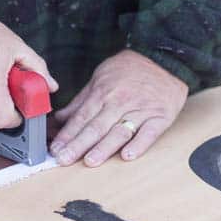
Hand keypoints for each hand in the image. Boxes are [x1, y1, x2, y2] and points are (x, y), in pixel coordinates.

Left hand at [50, 49, 187, 166]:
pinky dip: (139, 145)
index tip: (54, 149)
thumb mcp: (100, 76)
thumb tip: (60, 118)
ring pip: (119, 132)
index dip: (67, 135)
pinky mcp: (161, 116)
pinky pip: (149, 133)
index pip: (81, 117)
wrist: (165, 58)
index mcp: (103, 92)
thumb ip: (81, 100)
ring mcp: (141, 110)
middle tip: (63, 160)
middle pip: (96, 127)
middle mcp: (120, 102)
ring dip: (104, 148)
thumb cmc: (130, 69)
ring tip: (90, 161)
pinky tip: (127, 156)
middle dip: (78, 145)